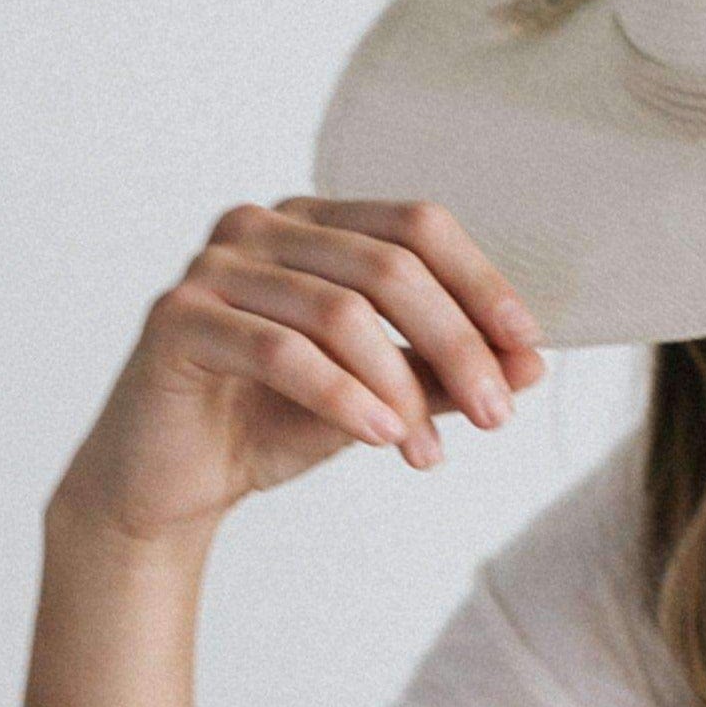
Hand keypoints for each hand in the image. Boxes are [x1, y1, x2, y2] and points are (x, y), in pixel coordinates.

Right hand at [48, 197, 548, 545]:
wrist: (172, 484)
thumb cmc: (276, 422)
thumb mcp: (380, 396)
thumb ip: (444, 372)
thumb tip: (533, 366)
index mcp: (315, 222)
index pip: (418, 226)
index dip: (481, 282)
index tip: (527, 347)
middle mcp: (262, 225)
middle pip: (389, 267)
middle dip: (457, 344)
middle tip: (501, 414)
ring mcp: (214, 266)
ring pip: (340, 312)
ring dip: (401, 387)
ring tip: (429, 451)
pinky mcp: (177, 318)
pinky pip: (281, 351)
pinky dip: (342, 397)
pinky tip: (381, 439)